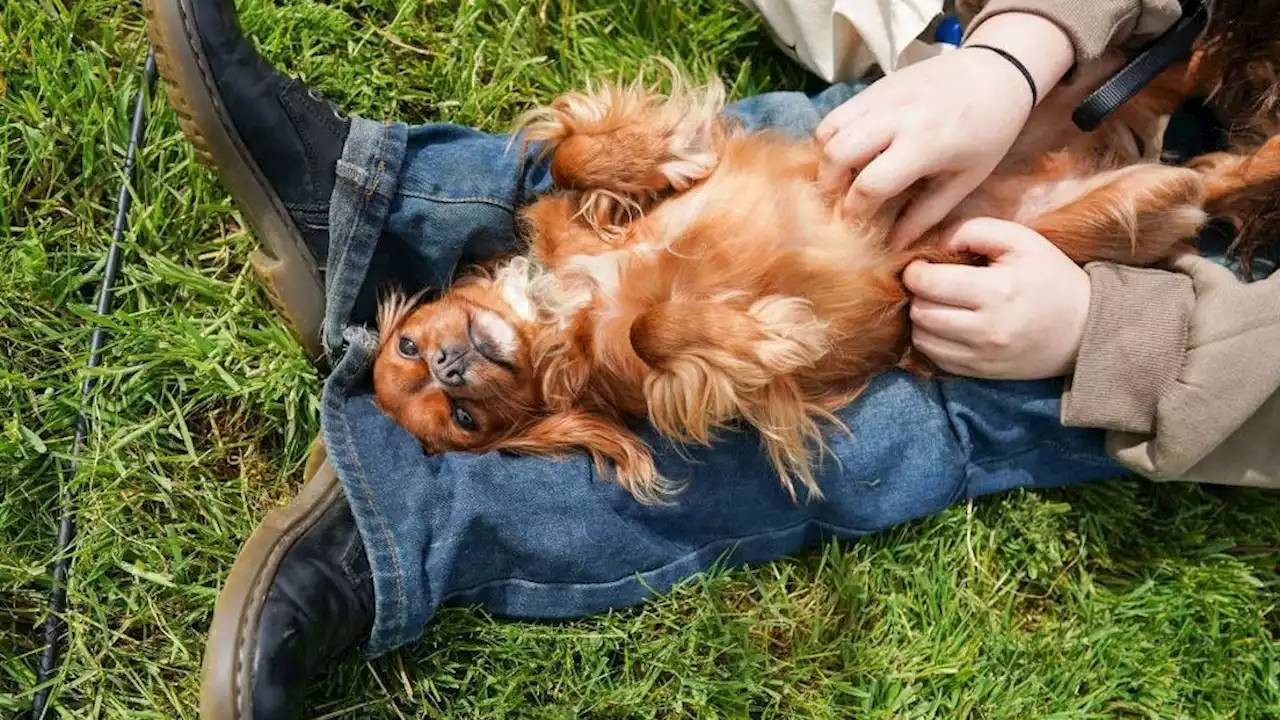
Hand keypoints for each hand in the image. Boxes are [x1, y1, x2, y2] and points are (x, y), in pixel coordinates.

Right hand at [815, 12, 1073, 247]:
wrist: (995, 73)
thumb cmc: (989, 132)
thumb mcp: (966, 180)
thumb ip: (927, 214)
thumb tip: (894, 245)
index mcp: (924, 144)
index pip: (871, 184)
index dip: (856, 211)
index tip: (857, 225)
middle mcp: (895, 117)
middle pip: (837, 155)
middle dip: (830, 187)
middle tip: (839, 203)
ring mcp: (880, 98)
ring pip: (828, 131)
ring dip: (826, 161)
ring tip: (840, 179)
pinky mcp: (873, 87)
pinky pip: (836, 115)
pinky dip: (830, 139)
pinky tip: (847, 155)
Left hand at [903, 218, 1090, 379]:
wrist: (1083, 329)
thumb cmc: (1050, 277)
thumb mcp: (1021, 240)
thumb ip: (975, 230)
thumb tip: (937, 242)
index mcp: (997, 291)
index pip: (928, 283)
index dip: (916, 270)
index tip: (923, 264)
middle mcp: (986, 329)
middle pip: (920, 311)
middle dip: (917, 294)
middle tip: (932, 283)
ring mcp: (982, 355)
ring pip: (922, 337)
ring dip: (922, 317)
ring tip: (940, 303)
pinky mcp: (980, 372)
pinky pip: (935, 358)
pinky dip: (933, 340)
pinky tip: (948, 324)